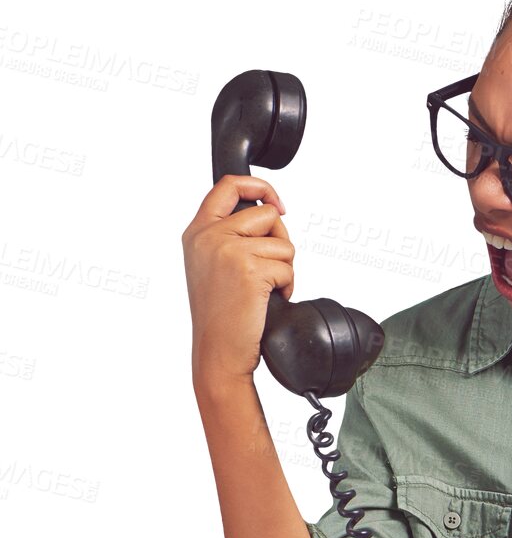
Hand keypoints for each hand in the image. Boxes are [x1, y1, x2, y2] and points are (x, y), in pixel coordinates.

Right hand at [182, 174, 294, 387]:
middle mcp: (209, 236)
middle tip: (269, 269)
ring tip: (263, 292)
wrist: (217, 351)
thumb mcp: (210, 266)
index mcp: (197, 232)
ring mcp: (229, 250)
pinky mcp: (250, 269)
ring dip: (284, 270)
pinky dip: (286, 287)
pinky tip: (267, 302)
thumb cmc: (219, 316)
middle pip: (266, 214)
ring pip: (282, 243)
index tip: (276, 203)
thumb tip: (271, 212)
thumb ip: (228, 236)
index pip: (228, 186)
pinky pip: (287, 267)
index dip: (259, 186)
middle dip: (279, 241)